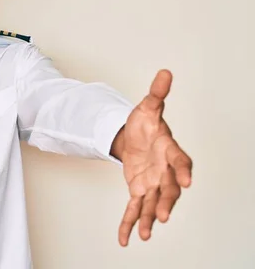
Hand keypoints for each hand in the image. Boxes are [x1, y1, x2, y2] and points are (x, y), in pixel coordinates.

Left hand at [116, 69, 192, 245]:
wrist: (135, 137)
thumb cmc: (145, 124)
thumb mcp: (148, 107)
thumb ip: (156, 94)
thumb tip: (164, 71)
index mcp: (169, 150)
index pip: (180, 161)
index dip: (183, 171)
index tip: (186, 182)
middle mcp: (165, 170)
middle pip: (169, 188)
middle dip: (166, 201)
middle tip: (163, 214)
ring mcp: (153, 183)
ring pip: (153, 202)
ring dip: (148, 217)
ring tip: (144, 233)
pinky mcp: (139, 191)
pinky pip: (135, 209)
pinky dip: (129, 223)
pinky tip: (125, 239)